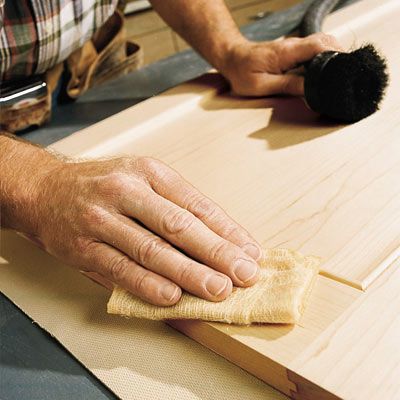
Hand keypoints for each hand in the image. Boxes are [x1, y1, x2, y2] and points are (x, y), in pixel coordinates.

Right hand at [32, 157, 260, 305]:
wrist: (46, 190)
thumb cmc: (104, 186)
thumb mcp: (142, 180)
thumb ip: (177, 205)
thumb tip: (221, 238)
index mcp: (148, 172)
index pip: (196, 204)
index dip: (227, 230)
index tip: (250, 252)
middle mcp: (125, 191)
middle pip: (177, 225)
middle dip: (215, 253)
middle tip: (244, 274)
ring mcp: (102, 219)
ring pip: (151, 250)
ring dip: (188, 273)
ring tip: (216, 290)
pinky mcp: (83, 247)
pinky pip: (120, 269)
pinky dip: (147, 285)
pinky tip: (172, 297)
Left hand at [219, 33, 342, 96]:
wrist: (232, 58)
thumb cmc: (241, 72)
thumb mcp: (261, 86)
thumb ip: (286, 86)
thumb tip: (309, 90)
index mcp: (286, 52)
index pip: (319, 46)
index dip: (336, 55)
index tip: (344, 67)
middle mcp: (292, 45)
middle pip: (326, 42)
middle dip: (339, 55)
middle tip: (345, 73)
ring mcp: (293, 46)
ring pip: (322, 43)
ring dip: (332, 55)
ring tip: (336, 73)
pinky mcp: (292, 50)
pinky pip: (314, 49)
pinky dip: (323, 56)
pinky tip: (324, 69)